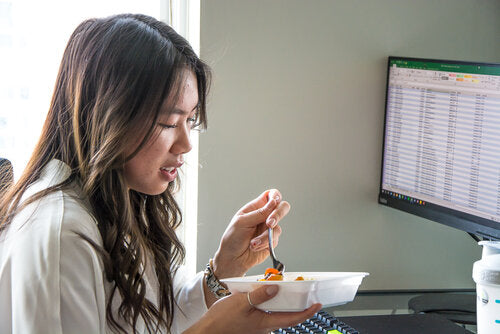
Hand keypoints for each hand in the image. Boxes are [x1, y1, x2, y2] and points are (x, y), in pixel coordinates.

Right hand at [184, 285, 321, 333]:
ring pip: (274, 314)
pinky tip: (260, 295)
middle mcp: (264, 328)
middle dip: (294, 305)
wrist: (207, 333)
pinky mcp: (251, 326)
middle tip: (301, 293)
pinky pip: (264, 314)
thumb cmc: (221, 321)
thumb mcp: (241, 302)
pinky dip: (266, 305)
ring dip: (279, 303)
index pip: (293, 318)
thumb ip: (259, 295)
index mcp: (265, 323)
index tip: (317, 304)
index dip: (307, 312)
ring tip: (278, 289)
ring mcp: (258, 328)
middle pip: (286, 316)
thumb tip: (275, 288)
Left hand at [213, 189, 289, 277]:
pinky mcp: (271, 240)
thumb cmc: (232, 239)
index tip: (274, 202)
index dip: (275, 196)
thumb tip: (274, 202)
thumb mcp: (242, 222)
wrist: (233, 259)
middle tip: (269, 223)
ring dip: (265, 236)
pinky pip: (275, 239)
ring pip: (278, 227)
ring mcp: (268, 228)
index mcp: (255, 207)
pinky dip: (264, 243)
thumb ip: (259, 213)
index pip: (270, 195)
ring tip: (253, 243)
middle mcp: (264, 216)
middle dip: (278, 214)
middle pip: (281, 207)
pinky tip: (254, 246)